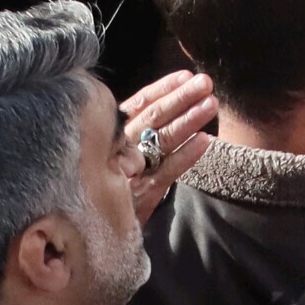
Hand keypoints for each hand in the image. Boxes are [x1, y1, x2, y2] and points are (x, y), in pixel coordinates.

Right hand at [116, 68, 215, 218]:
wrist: (93, 229)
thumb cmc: (108, 184)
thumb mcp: (113, 152)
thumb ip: (133, 129)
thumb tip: (168, 100)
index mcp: (112, 134)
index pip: (139, 105)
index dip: (163, 89)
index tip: (185, 76)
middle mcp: (118, 149)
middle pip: (152, 119)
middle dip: (181, 99)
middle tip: (205, 83)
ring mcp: (130, 172)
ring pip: (163, 140)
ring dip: (189, 120)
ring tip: (211, 104)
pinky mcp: (142, 195)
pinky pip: (168, 170)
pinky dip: (187, 155)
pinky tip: (205, 140)